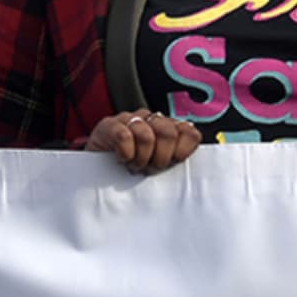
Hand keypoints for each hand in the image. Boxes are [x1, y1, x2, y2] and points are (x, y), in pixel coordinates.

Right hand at [84, 110, 200, 173]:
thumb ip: (177, 163)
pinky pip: (124, 135)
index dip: (181, 152)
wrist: (97, 172)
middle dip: (160, 158)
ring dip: (141, 158)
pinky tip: (121, 159)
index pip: (189, 132)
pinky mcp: (109, 125)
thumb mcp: (159, 168)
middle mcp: (151, 120)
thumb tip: (199, 177)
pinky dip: (125, 153)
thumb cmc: (134, 171)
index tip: (170, 166)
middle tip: (149, 169)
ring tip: (134, 166)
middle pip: (168, 132)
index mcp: (169, 128)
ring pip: (146, 134)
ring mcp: (129, 119)